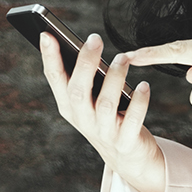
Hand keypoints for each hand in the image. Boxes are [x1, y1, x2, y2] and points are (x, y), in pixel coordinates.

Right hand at [38, 32, 166, 191]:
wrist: (127, 157)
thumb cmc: (107, 118)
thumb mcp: (89, 100)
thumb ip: (85, 77)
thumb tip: (87, 43)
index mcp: (68, 105)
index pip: (55, 78)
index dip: (49, 57)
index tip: (47, 34)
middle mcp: (82, 119)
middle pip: (78, 90)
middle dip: (85, 63)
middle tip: (95, 38)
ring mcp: (103, 132)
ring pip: (105, 104)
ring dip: (114, 78)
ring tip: (123, 59)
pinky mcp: (125, 141)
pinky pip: (132, 120)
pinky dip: (139, 102)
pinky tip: (144, 86)